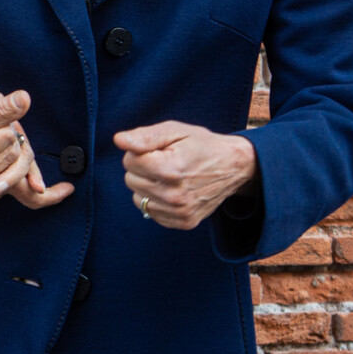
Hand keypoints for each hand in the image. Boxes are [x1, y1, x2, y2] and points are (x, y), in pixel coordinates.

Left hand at [116, 122, 257, 230]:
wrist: (233, 167)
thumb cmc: (201, 145)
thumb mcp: (175, 131)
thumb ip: (145, 136)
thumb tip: (119, 140)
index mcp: (171, 169)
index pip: (129, 161)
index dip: (141, 152)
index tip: (160, 150)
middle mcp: (175, 195)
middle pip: (130, 180)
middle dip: (142, 169)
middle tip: (166, 162)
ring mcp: (180, 212)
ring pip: (138, 198)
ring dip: (148, 186)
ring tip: (170, 177)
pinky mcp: (184, 222)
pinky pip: (151, 212)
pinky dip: (157, 201)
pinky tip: (173, 190)